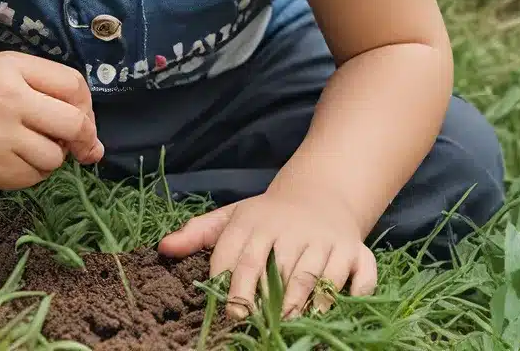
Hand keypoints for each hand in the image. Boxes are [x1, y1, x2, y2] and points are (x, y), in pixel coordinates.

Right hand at [0, 51, 103, 189]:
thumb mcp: (10, 68)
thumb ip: (54, 88)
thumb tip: (95, 142)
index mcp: (14, 69)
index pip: (74, 86)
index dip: (86, 105)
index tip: (80, 116)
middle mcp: (8, 102)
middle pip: (72, 125)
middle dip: (82, 137)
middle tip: (74, 142)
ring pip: (55, 157)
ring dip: (54, 155)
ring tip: (35, 145)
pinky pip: (33, 178)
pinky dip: (34, 171)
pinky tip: (19, 158)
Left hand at [158, 188, 376, 318]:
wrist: (322, 193)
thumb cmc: (270, 216)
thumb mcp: (234, 217)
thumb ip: (199, 233)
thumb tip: (162, 248)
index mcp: (256, 221)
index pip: (239, 257)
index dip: (231, 289)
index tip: (225, 316)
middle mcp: (292, 229)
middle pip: (277, 271)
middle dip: (265, 302)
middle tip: (253, 327)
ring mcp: (326, 240)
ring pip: (313, 277)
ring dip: (300, 305)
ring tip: (285, 327)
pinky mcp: (357, 252)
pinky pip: (357, 277)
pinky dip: (347, 294)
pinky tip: (328, 311)